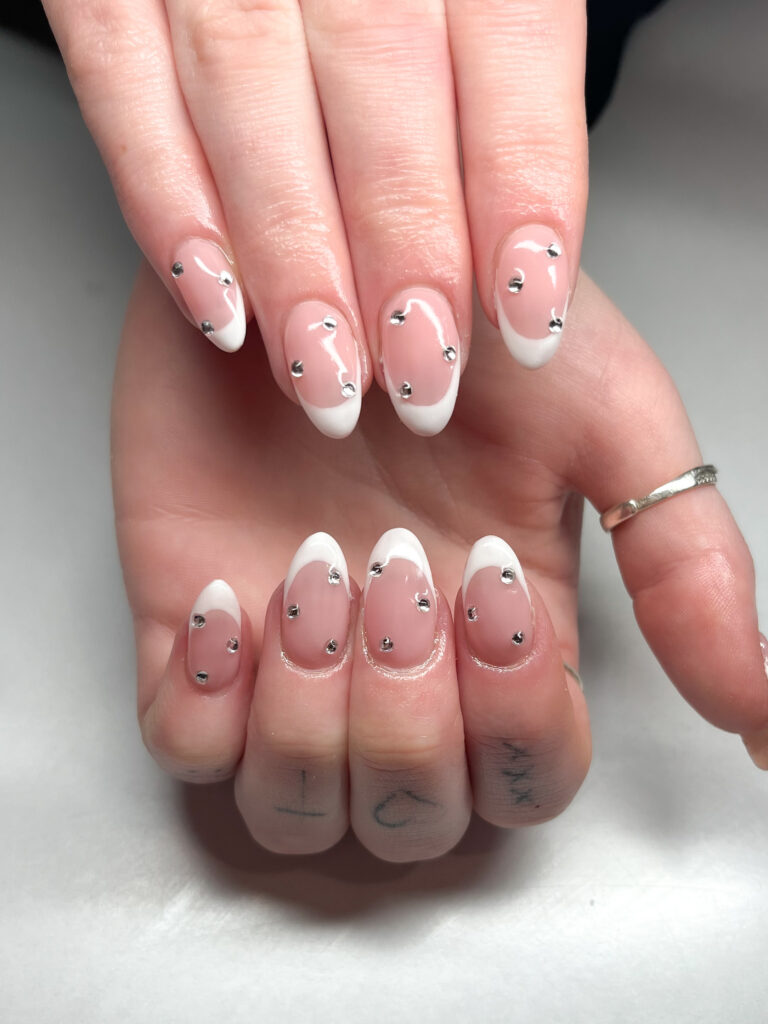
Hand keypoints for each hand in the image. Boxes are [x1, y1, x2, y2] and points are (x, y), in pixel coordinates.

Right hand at [45, 0, 586, 436]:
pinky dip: (165, 200)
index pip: (514, 37)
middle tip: (419, 372)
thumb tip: (539, 263)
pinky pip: (120, 79)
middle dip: (404, 244)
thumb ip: (507, 103)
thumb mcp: (462, 12)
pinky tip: (215, 301)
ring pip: (249, 86)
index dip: (522, 187)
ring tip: (325, 373)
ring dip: (290, 254)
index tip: (527, 315)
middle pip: (384, 69)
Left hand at [113, 265, 766, 861]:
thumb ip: (689, 570)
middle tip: (395, 571)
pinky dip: (204, 706)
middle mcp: (398, 670)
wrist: (322, 243)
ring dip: (309, 721)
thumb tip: (758, 718)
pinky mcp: (186, 629)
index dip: (513, 725)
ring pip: (295, 808)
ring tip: (311, 574)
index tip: (489, 585)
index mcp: (502, 641)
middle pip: (411, 817)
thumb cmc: (463, 321)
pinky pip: (185, 746)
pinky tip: (231, 597)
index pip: (524, 780)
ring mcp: (286, 660)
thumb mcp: (608, 422)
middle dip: (405, 721)